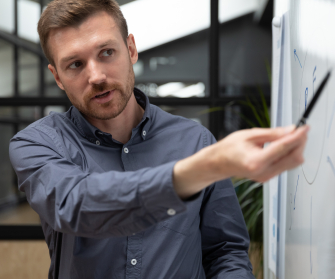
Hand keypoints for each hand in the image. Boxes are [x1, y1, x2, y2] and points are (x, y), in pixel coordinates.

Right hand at [173, 125, 308, 198]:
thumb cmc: (229, 149)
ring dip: (295, 149)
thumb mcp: (249, 135)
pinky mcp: (268, 178)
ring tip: (289, 136)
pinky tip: (283, 146)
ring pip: (292, 163)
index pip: (283, 147)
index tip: (304, 128)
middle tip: (299, 130)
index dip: (297, 136)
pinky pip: (285, 166)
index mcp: (256, 161)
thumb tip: (290, 130)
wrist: (219, 163)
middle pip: (293, 158)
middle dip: (300, 143)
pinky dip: (288, 155)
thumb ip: (272, 133)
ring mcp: (266, 177)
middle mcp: (263, 172)